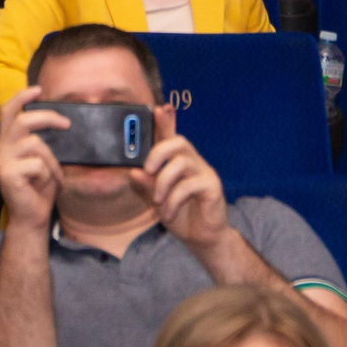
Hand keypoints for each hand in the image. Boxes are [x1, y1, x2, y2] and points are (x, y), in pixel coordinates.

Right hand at [0, 89, 67, 231]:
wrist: (32, 218)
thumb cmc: (38, 189)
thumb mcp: (41, 160)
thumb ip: (41, 142)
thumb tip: (58, 122)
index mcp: (7, 143)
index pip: (9, 112)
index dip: (22, 98)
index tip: (39, 89)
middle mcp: (1, 149)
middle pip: (22, 121)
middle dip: (47, 118)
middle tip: (66, 124)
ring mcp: (3, 162)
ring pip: (35, 144)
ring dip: (51, 160)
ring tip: (54, 174)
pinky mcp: (8, 175)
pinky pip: (37, 164)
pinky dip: (48, 173)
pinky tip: (46, 185)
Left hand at [129, 109, 228, 258]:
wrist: (201, 238)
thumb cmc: (181, 215)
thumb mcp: (158, 199)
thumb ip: (148, 184)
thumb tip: (133, 171)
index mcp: (179, 162)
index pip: (172, 136)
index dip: (167, 121)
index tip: (160, 107)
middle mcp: (194, 162)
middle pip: (178, 142)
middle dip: (158, 151)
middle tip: (148, 169)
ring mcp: (205, 173)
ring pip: (181, 163)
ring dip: (163, 182)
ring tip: (158, 201)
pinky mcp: (212, 187)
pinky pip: (189, 186)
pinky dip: (173, 200)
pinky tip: (169, 213)